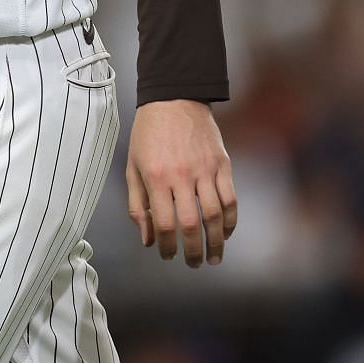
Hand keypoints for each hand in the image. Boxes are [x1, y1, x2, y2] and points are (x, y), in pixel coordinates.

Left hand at [125, 100, 236, 267]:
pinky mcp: (222, 163)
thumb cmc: (148, 134)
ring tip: (213, 258)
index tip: (168, 255)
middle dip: (194, 251)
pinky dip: (230, 220)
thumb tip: (146, 239)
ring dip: (216, 242)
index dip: (167, 246)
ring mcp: (205, 169)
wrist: (173, 98)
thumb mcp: (132, 166)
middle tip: (193, 264)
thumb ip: (137, 204)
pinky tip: (224, 233)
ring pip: (216, 215)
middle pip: (193, 224)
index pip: (164, 223)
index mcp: (156, 177)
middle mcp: (182, 175)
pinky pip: (231, 199)